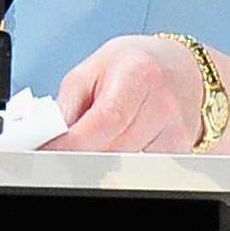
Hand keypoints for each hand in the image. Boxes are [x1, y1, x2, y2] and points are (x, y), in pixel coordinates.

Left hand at [43, 34, 205, 153]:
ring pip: (125, 163)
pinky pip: (141, 167)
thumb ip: (67, 104)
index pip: (104, 120)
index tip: (50, 152)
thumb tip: (48, 138)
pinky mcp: (181, 149)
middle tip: (71, 141)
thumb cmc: (133, 64)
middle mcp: (164, 103)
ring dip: (105, 153)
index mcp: (139, 74)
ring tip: (106, 130)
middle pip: (113, 148)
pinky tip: (127, 135)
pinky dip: (125, 158)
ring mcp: (177, 129)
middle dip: (85, 149)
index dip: (74, 143)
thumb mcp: (90, 70)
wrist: (180, 66)